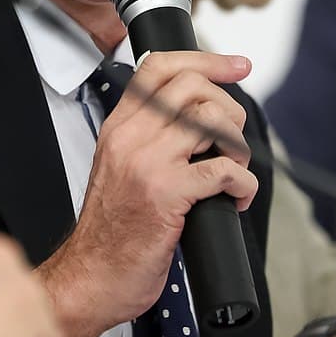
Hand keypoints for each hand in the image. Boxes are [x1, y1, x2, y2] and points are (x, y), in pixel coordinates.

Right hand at [37, 51, 257, 336]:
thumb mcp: (119, 168)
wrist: (92, 276)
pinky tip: (236, 199)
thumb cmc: (112, 231)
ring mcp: (147, 163)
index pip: (159, 66)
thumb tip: (195, 117)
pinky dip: (243, 184)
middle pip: (192, 86)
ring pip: (212, 120)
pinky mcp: (167, 194)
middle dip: (229, 107)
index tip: (237, 66)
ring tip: (233, 169)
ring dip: (238, 145)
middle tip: (233, 139)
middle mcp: (130, 137)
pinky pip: (223, 170)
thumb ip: (146, 138)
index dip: (206, 60)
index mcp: (118, 127)